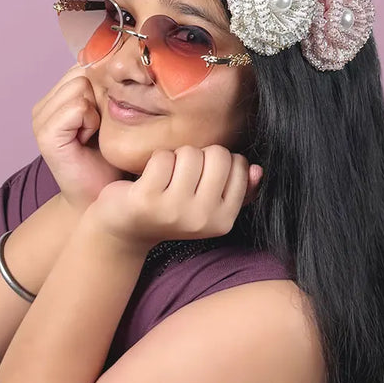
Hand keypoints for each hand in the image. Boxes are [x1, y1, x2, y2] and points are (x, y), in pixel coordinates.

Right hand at [32, 64, 126, 213]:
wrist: (101, 198)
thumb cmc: (111, 159)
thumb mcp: (112, 115)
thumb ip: (106, 86)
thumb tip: (115, 48)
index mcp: (57, 97)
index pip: (82, 64)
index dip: (103, 84)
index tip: (107, 113)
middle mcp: (44, 104)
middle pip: (81, 72)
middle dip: (100, 96)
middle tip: (101, 127)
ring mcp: (41, 118)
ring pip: (80, 86)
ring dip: (96, 110)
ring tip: (95, 134)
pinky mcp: (45, 134)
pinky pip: (77, 107)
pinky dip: (90, 122)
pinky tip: (89, 140)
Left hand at [84, 145, 263, 250]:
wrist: (125, 228)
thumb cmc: (170, 210)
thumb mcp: (207, 206)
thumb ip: (239, 190)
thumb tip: (258, 170)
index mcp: (224, 220)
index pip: (238, 166)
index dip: (217, 162)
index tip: (200, 178)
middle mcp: (202, 219)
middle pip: (217, 154)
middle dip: (198, 156)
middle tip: (181, 175)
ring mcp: (174, 210)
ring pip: (189, 153)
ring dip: (175, 158)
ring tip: (165, 178)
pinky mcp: (147, 199)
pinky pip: (163, 157)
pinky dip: (155, 160)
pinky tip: (148, 178)